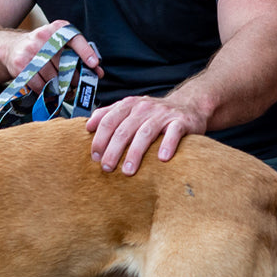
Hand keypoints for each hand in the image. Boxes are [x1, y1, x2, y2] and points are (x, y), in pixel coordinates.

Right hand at [3, 19, 102, 92]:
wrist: (11, 48)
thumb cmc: (43, 47)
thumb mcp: (60, 43)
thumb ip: (79, 54)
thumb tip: (98, 72)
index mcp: (57, 29)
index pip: (74, 39)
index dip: (86, 52)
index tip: (94, 65)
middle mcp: (43, 38)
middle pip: (65, 64)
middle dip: (73, 78)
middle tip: (76, 84)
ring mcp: (31, 52)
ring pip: (53, 78)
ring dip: (60, 87)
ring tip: (61, 88)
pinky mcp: (21, 66)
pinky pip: (40, 86)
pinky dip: (46, 91)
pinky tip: (48, 89)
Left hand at [85, 95, 204, 175]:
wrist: (188, 106)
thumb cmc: (154, 114)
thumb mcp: (130, 109)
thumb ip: (109, 115)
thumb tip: (88, 126)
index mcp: (129, 105)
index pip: (109, 121)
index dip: (99, 139)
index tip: (95, 157)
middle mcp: (144, 108)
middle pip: (124, 130)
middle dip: (113, 150)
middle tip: (106, 168)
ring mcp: (163, 114)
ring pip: (145, 133)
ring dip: (135, 153)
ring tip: (128, 171)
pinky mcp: (181, 122)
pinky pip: (173, 133)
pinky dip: (167, 145)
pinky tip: (162, 159)